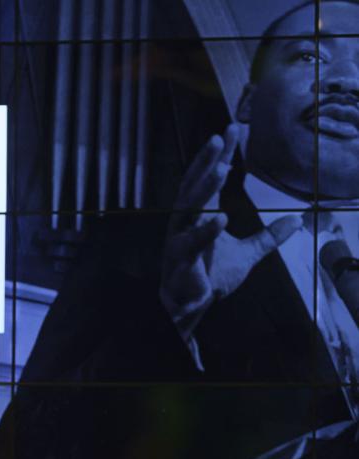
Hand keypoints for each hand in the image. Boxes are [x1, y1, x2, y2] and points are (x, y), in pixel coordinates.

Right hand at [160, 124, 301, 338]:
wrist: (190, 308)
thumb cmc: (210, 276)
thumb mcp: (248, 253)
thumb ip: (269, 236)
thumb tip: (298, 220)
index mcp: (197, 216)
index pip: (209, 180)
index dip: (220, 155)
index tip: (231, 130)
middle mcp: (184, 223)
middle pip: (194, 187)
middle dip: (206, 163)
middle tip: (218, 138)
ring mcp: (180, 241)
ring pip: (188, 210)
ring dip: (202, 188)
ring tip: (219, 169)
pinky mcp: (182, 262)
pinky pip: (192, 244)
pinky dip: (205, 231)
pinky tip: (219, 217)